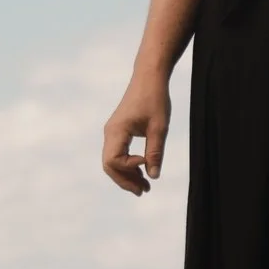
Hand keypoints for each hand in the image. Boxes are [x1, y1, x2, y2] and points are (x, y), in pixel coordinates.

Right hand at [102, 77, 171, 196]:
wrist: (149, 77)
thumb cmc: (155, 99)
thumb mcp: (159, 128)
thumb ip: (155, 152)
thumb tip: (153, 177)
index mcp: (116, 131)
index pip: (114, 161)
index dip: (130, 168)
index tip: (147, 162)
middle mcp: (110, 133)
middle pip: (110, 165)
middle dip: (125, 180)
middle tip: (144, 192)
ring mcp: (112, 132)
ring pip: (113, 161)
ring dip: (127, 175)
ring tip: (145, 186)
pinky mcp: (118, 131)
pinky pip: (117, 154)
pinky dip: (128, 165)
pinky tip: (142, 171)